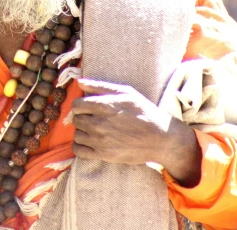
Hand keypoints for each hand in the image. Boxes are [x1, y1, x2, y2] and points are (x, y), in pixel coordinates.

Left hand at [71, 79, 200, 186]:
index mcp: (104, 106)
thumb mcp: (125, 92)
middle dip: (83, 117)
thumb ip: (100, 86)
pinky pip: (78, 151)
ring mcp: (100, 141)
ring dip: (83, 132)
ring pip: (76, 135)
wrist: (161, 139)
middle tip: (94, 119)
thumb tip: (79, 82)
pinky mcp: (103, 155)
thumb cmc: (144, 112)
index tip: (87, 107)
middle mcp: (99, 124)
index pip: (75, 105)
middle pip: (76, 120)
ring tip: (95, 131)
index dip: (80, 105)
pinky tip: (89, 142)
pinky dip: (80, 146)